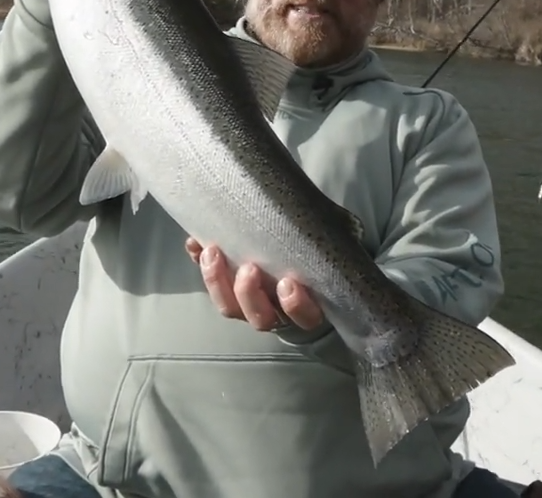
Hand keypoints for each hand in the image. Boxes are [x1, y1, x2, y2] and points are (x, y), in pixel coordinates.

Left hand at [185, 237, 323, 331]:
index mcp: (306, 308)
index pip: (304, 317)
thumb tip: (347, 224)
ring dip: (217, 282)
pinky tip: (194, 244)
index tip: (288, 284)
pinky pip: (210, 282)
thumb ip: (335, 240)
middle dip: (250, 294)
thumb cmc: (315, 260)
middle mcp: (275, 312)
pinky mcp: (226, 288)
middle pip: (259, 317)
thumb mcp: (330, 250)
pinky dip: (199, 263)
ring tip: (212, 252)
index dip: (296, 306)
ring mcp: (247, 304)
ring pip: (229, 307)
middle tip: (249, 268)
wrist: (293, 266)